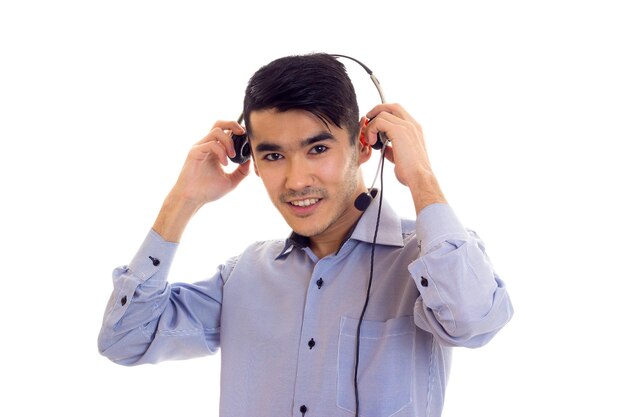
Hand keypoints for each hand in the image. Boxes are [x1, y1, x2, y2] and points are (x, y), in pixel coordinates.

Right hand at [153, 120, 250, 241]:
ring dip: (229, 141)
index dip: (238, 132)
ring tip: (233, 156)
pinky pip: (211, 144)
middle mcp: (207, 146)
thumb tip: (251, 160)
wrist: (192, 199)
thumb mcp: (231, 181)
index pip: (227, 132)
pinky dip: (221, 152)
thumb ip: (242, 171)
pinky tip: (225, 164)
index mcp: (215, 150)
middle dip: (233, 124)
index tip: (248, 141)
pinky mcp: (195, 152)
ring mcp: (200, 147)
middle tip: (243, 134)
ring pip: (217, 131)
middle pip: (219, 124)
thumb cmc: (208, 191)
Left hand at [363, 103, 445, 212]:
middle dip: (376, 111)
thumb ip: (393, 149)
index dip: (384, 113)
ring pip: (383, 113)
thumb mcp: (400, 157)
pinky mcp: (399, 131)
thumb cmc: (412, 172)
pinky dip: (371, 130)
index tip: (374, 121)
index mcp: (415, 129)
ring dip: (372, 125)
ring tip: (370, 140)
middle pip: (392, 106)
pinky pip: (379, 122)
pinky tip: (372, 142)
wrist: (419, 178)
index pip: (398, 112)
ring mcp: (407, 126)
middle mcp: (413, 124)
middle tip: (367, 121)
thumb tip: (384, 148)